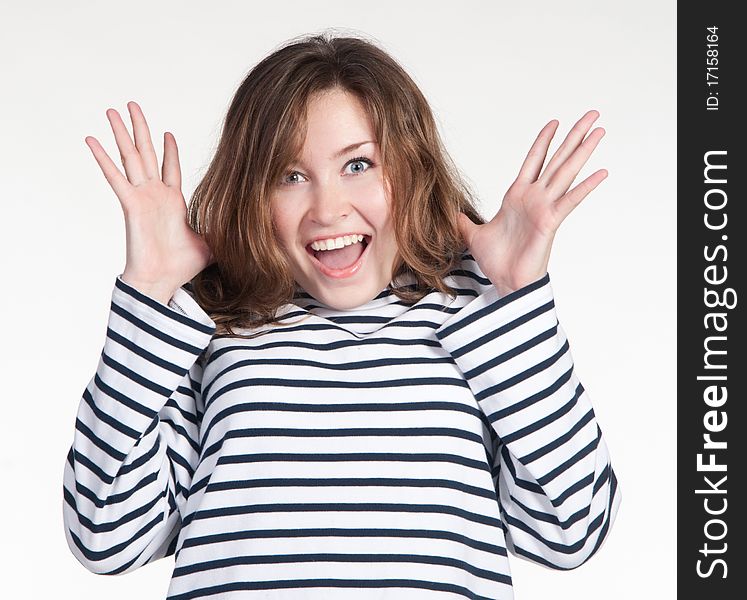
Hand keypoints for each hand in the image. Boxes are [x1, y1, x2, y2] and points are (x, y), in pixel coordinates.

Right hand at [85, 101, 213, 302]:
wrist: (164, 280)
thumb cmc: (183, 266)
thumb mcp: (213, 242)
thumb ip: (224, 230)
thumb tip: (248, 230)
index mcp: (173, 201)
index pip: (170, 168)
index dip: (168, 150)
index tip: (168, 133)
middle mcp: (155, 195)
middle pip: (146, 153)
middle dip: (141, 128)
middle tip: (132, 105)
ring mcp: (141, 197)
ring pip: (130, 157)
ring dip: (121, 133)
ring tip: (112, 110)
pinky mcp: (131, 204)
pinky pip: (115, 177)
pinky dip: (103, 158)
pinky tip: (92, 140)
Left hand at [457, 110, 607, 296]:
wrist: (504, 282)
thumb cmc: (496, 261)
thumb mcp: (473, 235)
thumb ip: (464, 222)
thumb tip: (452, 214)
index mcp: (517, 196)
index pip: (533, 161)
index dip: (543, 141)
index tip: (554, 122)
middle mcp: (534, 198)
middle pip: (557, 159)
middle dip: (573, 136)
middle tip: (591, 114)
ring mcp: (544, 208)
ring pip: (566, 172)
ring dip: (583, 151)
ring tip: (600, 130)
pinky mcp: (550, 222)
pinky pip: (570, 201)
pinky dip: (585, 187)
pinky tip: (601, 172)